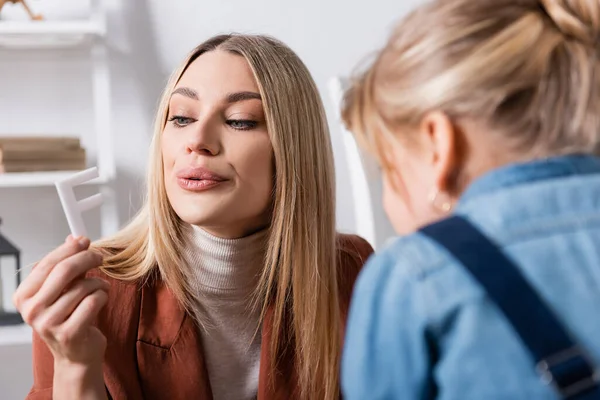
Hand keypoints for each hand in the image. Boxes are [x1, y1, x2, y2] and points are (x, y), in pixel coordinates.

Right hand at [13, 235, 108, 371]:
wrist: (76, 354)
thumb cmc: (70, 318)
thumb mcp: (63, 290)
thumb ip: (67, 265)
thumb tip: (74, 237)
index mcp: (24, 297)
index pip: (47, 263)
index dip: (69, 249)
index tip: (84, 241)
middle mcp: (31, 311)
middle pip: (64, 271)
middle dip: (87, 258)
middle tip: (100, 256)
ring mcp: (48, 324)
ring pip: (83, 286)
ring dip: (99, 283)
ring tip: (101, 288)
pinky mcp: (69, 333)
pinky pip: (94, 301)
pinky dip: (103, 296)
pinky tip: (101, 300)